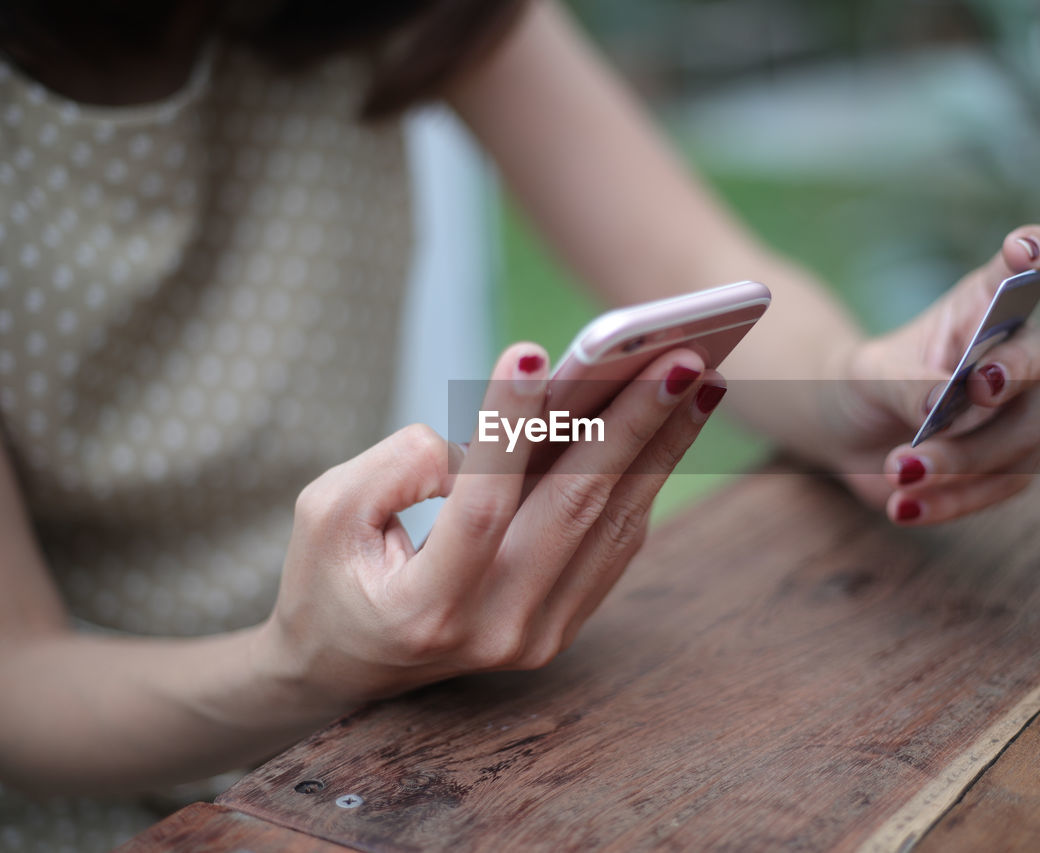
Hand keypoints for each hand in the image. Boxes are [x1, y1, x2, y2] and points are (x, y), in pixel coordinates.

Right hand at [252, 344, 725, 708]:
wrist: (348, 668)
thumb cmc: (330, 577)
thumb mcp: (326, 514)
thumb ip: (395, 466)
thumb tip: (489, 430)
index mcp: (425, 609)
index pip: (480, 507)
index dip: (507, 428)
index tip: (534, 349)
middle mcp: (494, 630)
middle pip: (575, 511)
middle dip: (631, 423)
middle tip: (675, 354)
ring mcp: (539, 635)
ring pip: (613, 524)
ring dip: (662, 445)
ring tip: (700, 377)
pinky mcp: (564, 624)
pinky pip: (617, 543)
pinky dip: (648, 477)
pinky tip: (675, 423)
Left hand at [823, 226, 1039, 524]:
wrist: (849, 435)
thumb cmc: (863, 386)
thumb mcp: (870, 377)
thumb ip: (907, 384)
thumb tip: (945, 405)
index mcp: (980, 308)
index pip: (1021, 272)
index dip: (1034, 256)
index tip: (1024, 250)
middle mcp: (1013, 355)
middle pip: (1035, 366)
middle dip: (1004, 382)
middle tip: (972, 392)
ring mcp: (1020, 412)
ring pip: (1019, 439)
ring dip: (958, 461)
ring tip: (896, 471)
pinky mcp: (1011, 465)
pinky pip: (998, 487)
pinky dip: (951, 500)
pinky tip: (904, 507)